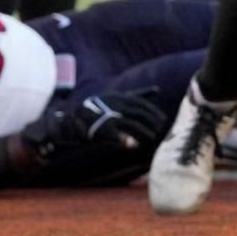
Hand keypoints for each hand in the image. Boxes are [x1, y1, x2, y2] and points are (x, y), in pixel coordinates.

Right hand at [20, 89, 167, 168]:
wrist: (73, 120)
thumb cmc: (100, 109)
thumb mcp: (118, 98)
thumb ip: (137, 95)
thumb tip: (158, 90)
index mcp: (118, 96)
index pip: (140, 102)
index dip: (153, 111)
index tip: (163, 119)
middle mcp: (113, 104)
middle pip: (138, 112)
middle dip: (151, 121)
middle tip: (159, 130)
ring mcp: (107, 116)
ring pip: (130, 124)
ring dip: (142, 131)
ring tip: (151, 138)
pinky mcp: (100, 128)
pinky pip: (115, 135)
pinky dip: (125, 140)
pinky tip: (133, 145)